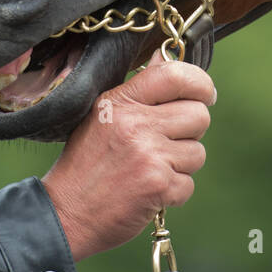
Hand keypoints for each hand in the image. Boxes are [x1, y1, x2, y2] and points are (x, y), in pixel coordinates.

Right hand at [41, 53, 215, 261]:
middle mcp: (137, 124)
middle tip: (169, 142)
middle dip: (191, 131)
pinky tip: (149, 191)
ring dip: (182, 164)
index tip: (204, 94)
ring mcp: (149, 155)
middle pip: (198, 115)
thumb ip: (138, 88)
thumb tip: (164, 57)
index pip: (175, 75)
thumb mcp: (103, 115)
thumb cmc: (86, 164)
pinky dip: (174, 191)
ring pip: (198, 152)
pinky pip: (189, 183)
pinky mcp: (159, 186)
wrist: (66, 214)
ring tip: (152, 169)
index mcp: (121, 102)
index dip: (200, 83)